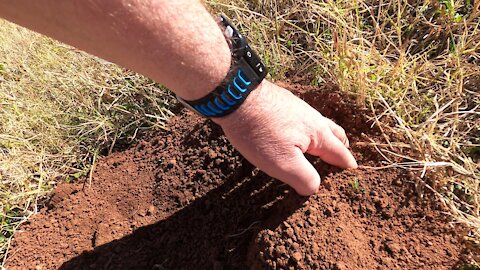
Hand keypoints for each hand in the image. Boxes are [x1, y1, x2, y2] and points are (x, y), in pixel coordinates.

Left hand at [213, 80, 357, 195]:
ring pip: (316, 124)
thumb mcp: (284, 164)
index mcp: (318, 134)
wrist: (237, 97)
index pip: (339, 153)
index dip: (346, 165)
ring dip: (322, 136)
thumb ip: (305, 178)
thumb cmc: (261, 133)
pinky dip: (304, 129)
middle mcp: (311, 118)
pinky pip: (300, 119)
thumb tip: (315, 187)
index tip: (353, 171)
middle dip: (340, 146)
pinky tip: (293, 132)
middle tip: (342, 156)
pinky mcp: (280, 103)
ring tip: (319, 145)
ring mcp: (295, 108)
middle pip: (333, 133)